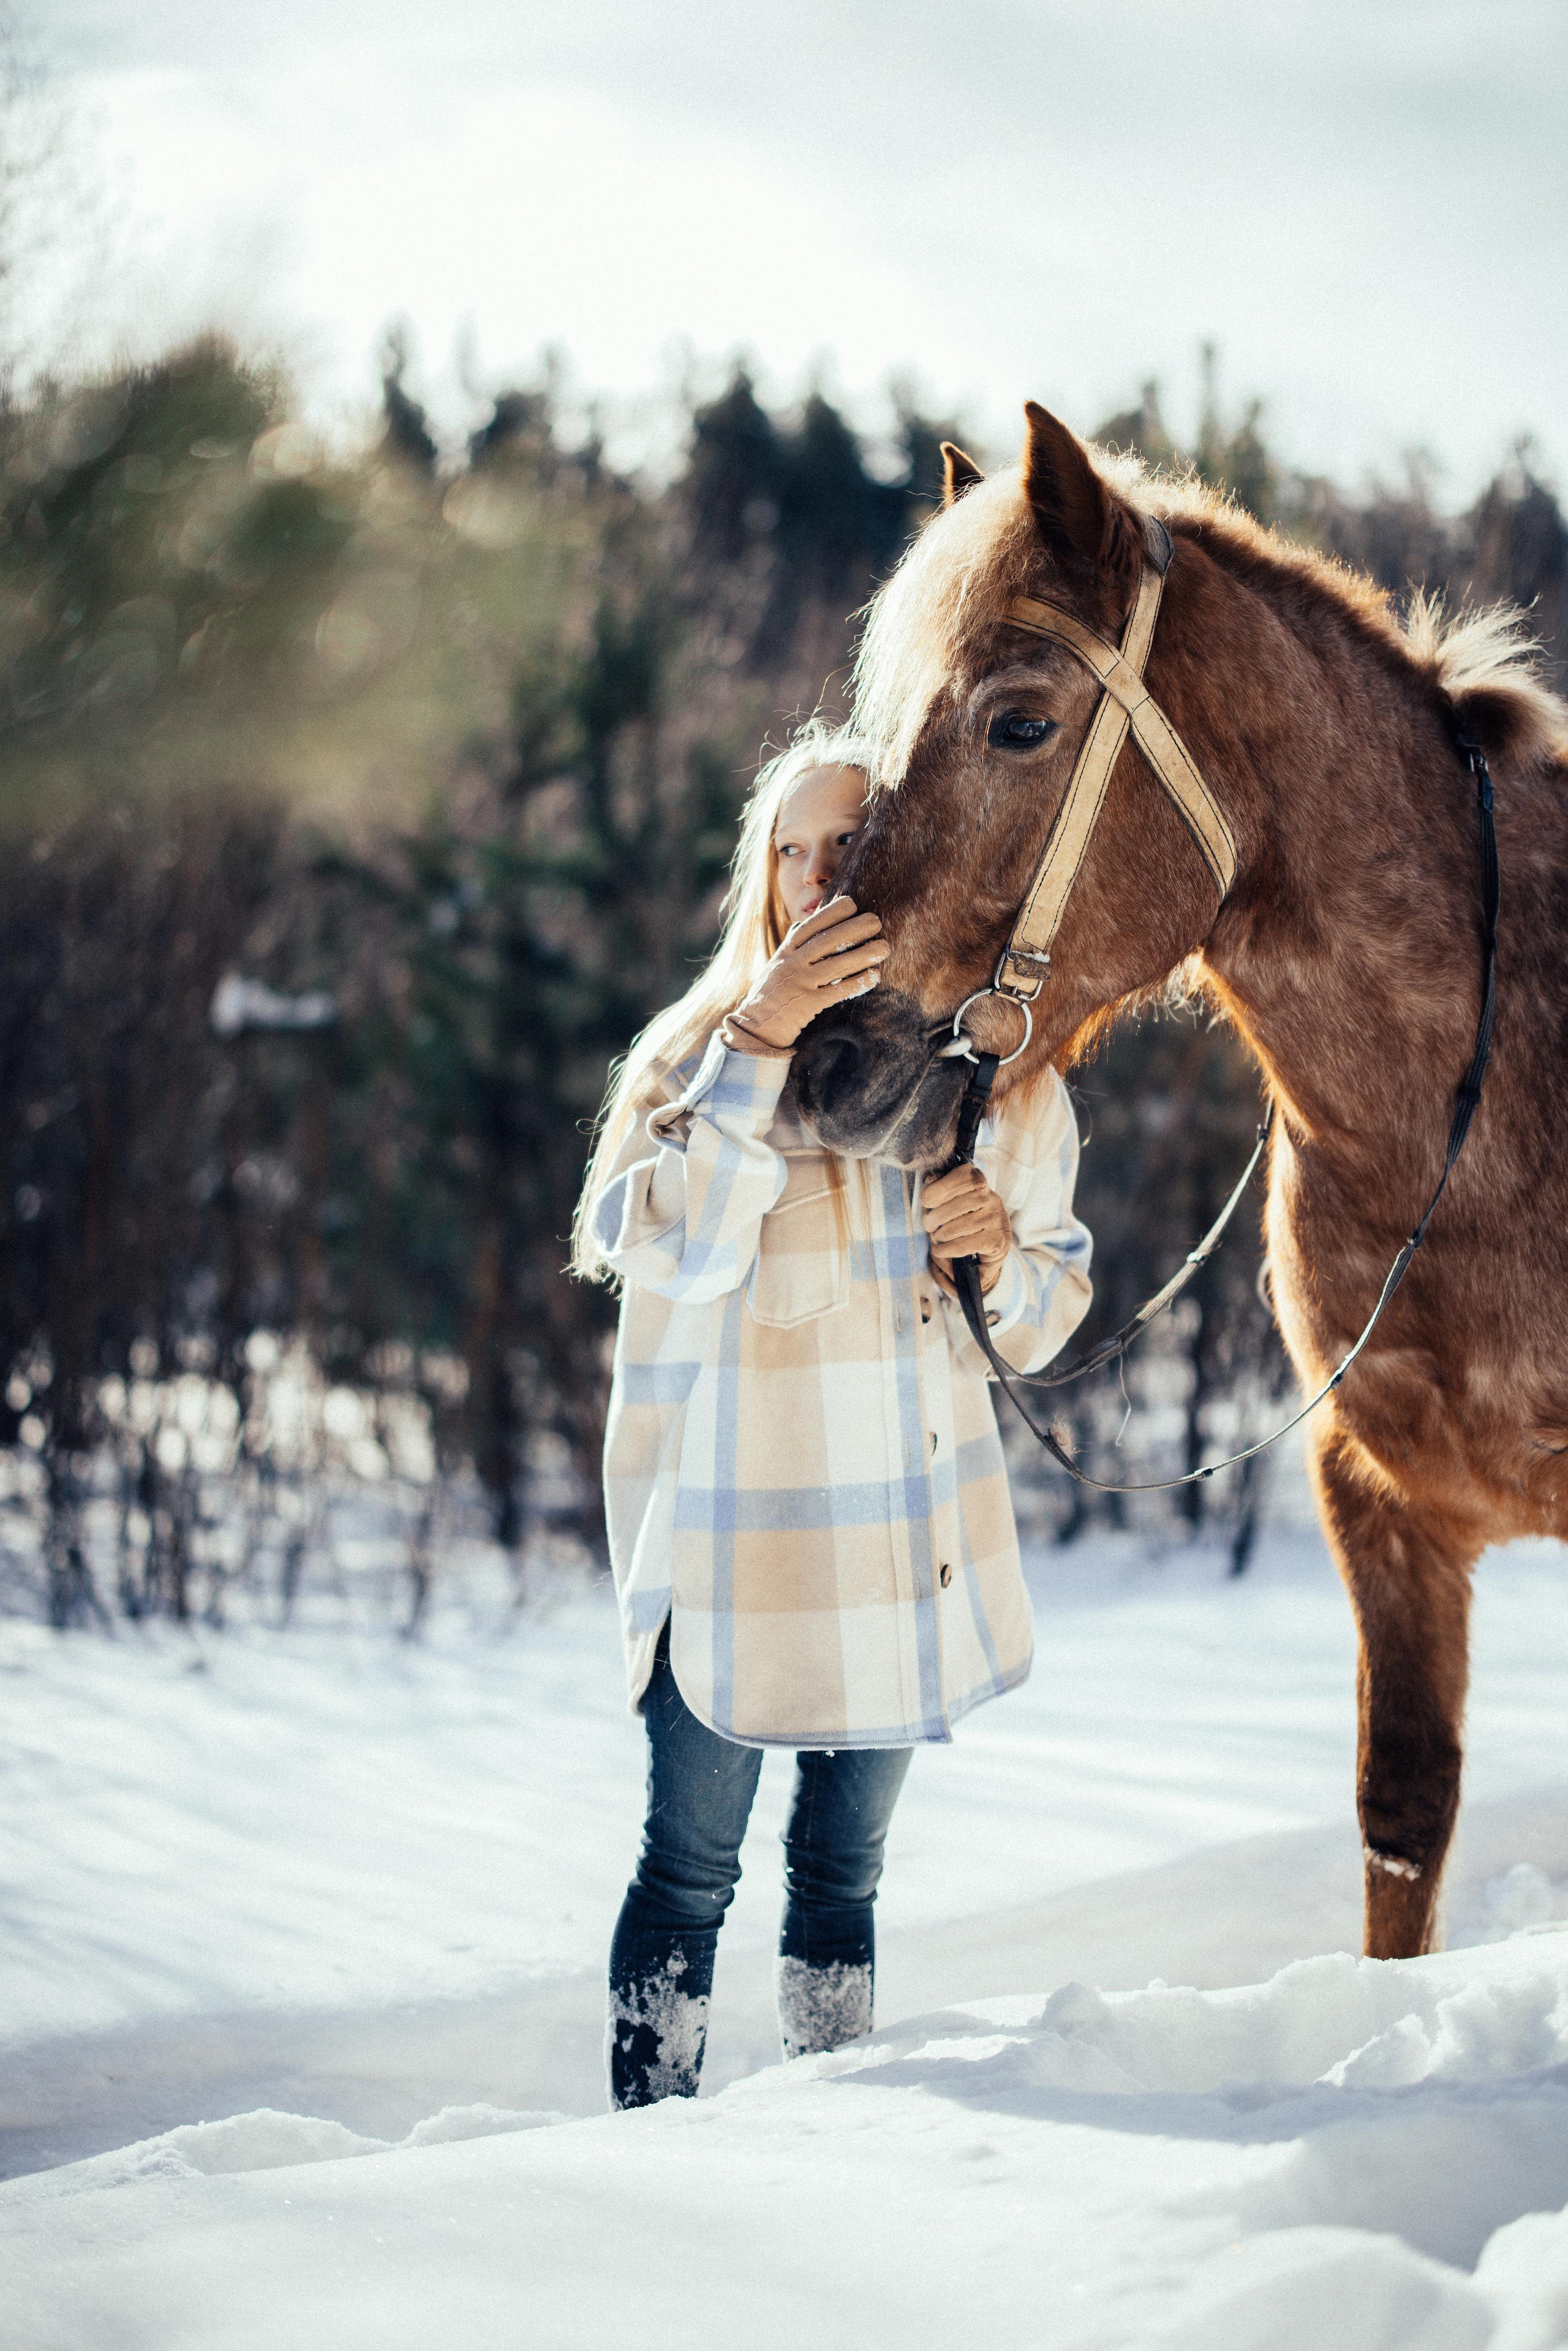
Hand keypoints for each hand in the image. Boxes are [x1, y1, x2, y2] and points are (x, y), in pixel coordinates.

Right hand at [726, 897, 887, 1053]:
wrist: (757, 1025)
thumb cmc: (772, 990)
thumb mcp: (778, 962)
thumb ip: (793, 942)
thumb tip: (809, 918)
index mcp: (785, 951)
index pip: (809, 926)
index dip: (831, 913)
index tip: (851, 903)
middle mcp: (791, 964)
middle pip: (826, 942)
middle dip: (853, 929)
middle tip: (876, 921)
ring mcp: (799, 984)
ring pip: (835, 965)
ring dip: (862, 955)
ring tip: (884, 947)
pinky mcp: (808, 1005)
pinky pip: (837, 992)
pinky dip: (856, 983)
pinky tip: (874, 976)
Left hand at [922, 1164, 1011, 1296]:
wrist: (992, 1243)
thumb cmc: (965, 1217)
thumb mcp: (952, 1198)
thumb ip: (939, 1188)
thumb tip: (929, 1186)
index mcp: (979, 1182)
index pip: (961, 1178)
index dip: (938, 1189)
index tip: (926, 1202)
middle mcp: (991, 1198)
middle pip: (953, 1207)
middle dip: (932, 1219)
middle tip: (929, 1226)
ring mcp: (996, 1220)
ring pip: (954, 1229)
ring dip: (937, 1237)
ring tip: (935, 1238)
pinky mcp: (997, 1240)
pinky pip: (962, 1246)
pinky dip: (944, 1250)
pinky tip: (939, 1250)